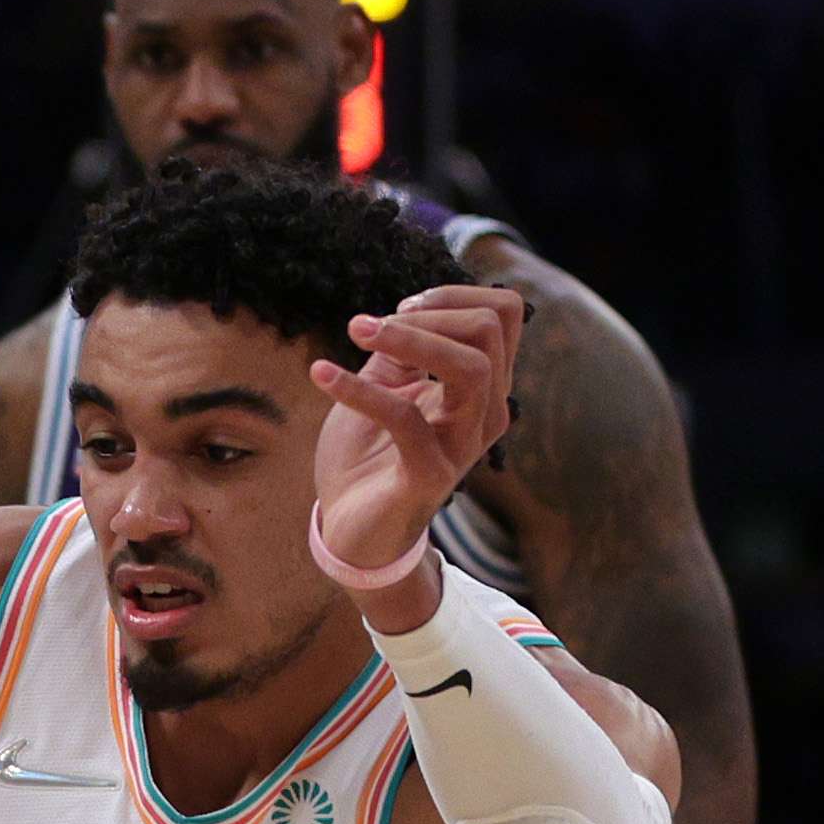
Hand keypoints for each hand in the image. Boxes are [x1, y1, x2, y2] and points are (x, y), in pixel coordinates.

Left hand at [305, 282, 527, 593]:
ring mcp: (463, 445)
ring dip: (409, 338)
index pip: (504, 312)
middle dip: (427, 312)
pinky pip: (404, 416)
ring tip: (357, 332)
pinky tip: (320, 373)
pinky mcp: (429, 476)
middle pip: (490, 329)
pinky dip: (357, 387)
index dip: (451, 295)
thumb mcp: (387, 384)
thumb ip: (403, 349)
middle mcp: (485, 412)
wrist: (348, 528)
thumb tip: (407, 309)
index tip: (399, 309)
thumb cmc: (369, 455)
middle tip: (372, 327)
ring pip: (470, 368)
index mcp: (482, 386)